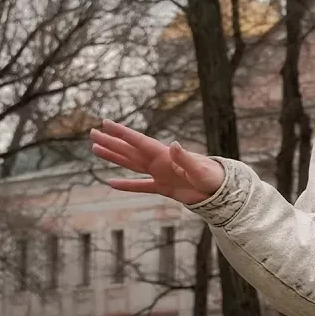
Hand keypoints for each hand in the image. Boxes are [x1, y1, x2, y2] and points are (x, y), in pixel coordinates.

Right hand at [89, 120, 225, 204]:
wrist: (222, 192)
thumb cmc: (213, 178)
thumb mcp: (200, 170)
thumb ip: (185, 159)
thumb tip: (174, 145)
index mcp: (165, 155)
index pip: (139, 141)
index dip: (122, 133)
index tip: (106, 123)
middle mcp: (160, 162)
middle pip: (129, 150)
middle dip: (111, 142)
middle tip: (92, 132)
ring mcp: (160, 174)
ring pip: (131, 164)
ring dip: (114, 158)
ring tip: (96, 149)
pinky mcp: (163, 188)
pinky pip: (140, 186)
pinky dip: (126, 185)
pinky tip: (110, 183)